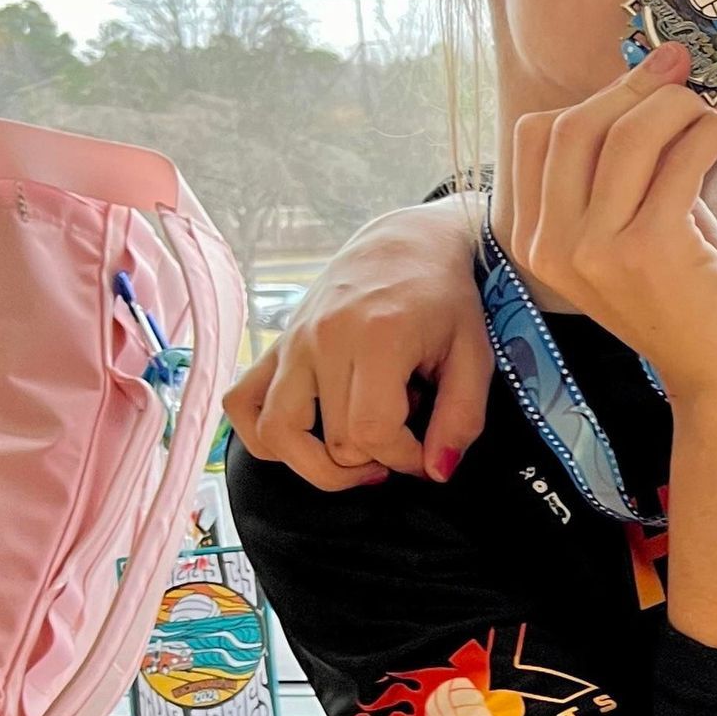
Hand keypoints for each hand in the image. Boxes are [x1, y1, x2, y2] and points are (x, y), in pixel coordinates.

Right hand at [223, 197, 493, 491]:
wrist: (407, 244)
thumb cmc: (446, 299)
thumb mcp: (475, 355)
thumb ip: (462, 418)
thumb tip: (436, 471)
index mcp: (376, 337)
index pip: (372, 434)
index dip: (404, 459)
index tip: (427, 450)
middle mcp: (323, 339)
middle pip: (333, 444)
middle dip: (375, 459)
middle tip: (403, 434)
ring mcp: (291, 342)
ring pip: (274, 435)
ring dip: (316, 464)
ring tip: (354, 455)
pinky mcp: (275, 346)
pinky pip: (241, 405)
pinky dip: (264, 435)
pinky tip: (308, 436)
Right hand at [509, 42, 716, 400]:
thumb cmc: (685, 292)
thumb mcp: (634, 224)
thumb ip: (624, 165)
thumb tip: (653, 74)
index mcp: (537, 239)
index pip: (539, 137)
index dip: (596, 95)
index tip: (647, 74)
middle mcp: (554, 248)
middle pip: (576, 127)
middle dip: (637, 87)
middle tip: (685, 68)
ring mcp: (596, 252)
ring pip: (627, 137)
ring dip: (678, 107)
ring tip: (714, 110)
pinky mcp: (649, 252)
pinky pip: (677, 163)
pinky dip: (707, 133)